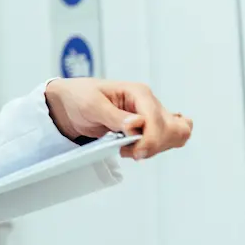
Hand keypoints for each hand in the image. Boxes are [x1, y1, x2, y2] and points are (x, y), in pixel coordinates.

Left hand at [45, 78, 192, 159]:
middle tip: (129, 151)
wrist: (70, 103)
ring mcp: (151, 115)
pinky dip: (158, 148)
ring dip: (155, 148)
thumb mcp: (91, 105)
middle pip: (172, 129)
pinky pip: (168, 139)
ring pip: (174, 135)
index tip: (135, 152)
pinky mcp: (148, 127)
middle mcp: (149, 102)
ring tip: (129, 149)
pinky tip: (138, 148)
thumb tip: (137, 124)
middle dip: (154, 145)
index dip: (150, 139)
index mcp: (138, 92)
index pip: (157, 119)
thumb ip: (114, 115)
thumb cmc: (80, 97)